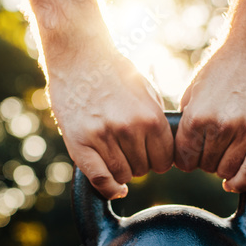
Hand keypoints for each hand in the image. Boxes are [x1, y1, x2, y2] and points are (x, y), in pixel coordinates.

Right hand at [46, 48, 172, 198]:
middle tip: (129, 150)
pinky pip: (100, 179)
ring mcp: (103, 137)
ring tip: (117, 154)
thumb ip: (157, 123)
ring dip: (123, 171)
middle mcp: (129, 129)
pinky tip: (116, 188)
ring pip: (123, 175)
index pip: (165, 160)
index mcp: (151, 117)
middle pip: (144, 169)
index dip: (159, 160)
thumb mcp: (147, 93)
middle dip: (140, 163)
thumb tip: (166, 155)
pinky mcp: (80, 143)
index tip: (151, 155)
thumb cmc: (115, 73)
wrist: (79, 56)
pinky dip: (109, 189)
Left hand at [176, 39, 245, 191]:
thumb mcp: (195, 89)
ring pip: (227, 170)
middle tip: (211, 149)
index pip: (184, 157)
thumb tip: (180, 147)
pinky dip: (241, 183)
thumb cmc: (225, 65)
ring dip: (222, 168)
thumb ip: (188, 119)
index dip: (184, 160)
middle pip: (205, 165)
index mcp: (198, 115)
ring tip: (224, 154)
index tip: (190, 157)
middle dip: (204, 160)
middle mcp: (221, 126)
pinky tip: (233, 182)